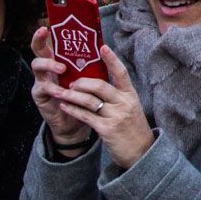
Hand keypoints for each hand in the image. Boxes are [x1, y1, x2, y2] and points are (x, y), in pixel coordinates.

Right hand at [29, 26, 92, 147]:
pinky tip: (60, 91)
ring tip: (61, 68)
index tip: (47, 26)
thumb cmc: (82, 96)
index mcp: (57, 60)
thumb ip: (88, 63)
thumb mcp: (86, 77)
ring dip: (49, 65)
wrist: (76, 121)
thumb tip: (101, 44)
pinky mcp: (39, 95)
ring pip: (37, 67)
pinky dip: (52, 89)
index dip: (46, 34)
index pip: (49, 43)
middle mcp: (46, 68)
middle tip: (44, 34)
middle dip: (38, 41)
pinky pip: (43, 88)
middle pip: (37, 50)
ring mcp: (40, 80)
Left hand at [61, 46, 155, 168]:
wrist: (140, 152)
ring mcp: (116, 116)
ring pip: (89, 100)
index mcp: (130, 95)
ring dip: (72, 95)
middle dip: (81, 82)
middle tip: (70, 82)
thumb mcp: (130, 108)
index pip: (121, 73)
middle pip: (100, 86)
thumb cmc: (132, 128)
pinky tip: (64, 105)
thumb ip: (117, 95)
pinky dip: (73, 110)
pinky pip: (85, 116)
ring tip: (60, 92)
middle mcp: (124, 103)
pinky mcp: (106, 129)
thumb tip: (97, 82)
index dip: (111, 59)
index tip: (102, 46)